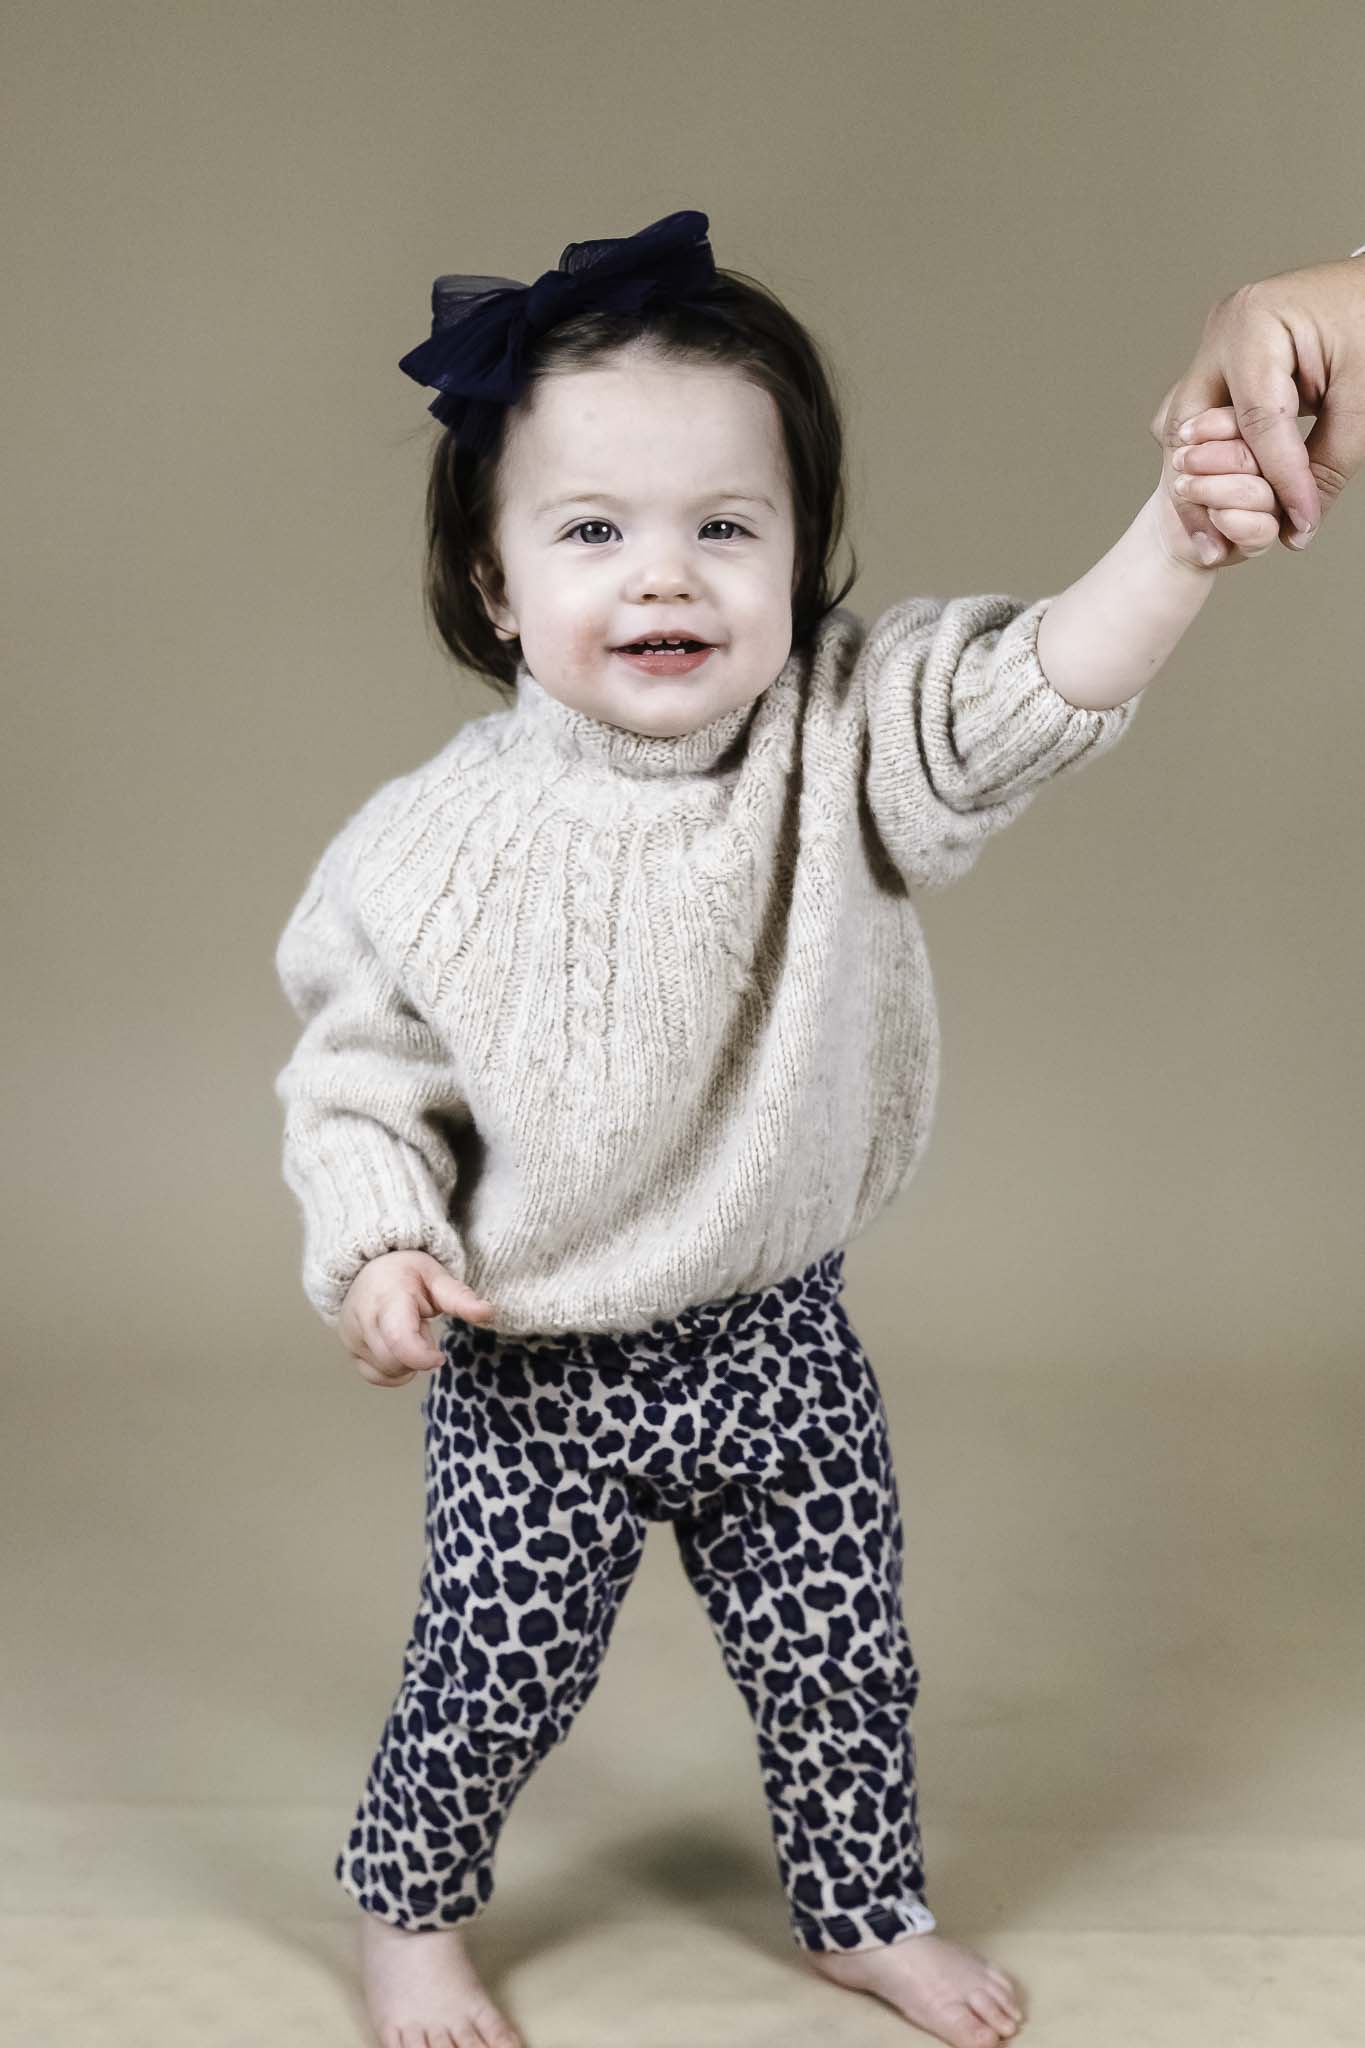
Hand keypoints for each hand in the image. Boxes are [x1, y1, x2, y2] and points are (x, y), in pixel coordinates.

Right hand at [337, 1249, 496, 1388]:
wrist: (369, 1268)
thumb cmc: (405, 1272)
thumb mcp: (436, 1276)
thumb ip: (460, 1297)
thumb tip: (488, 1313)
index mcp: (387, 1297)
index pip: (399, 1340)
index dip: (423, 1357)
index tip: (439, 1355)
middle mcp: (362, 1318)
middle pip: (396, 1362)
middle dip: (419, 1353)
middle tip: (422, 1328)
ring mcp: (351, 1336)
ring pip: (388, 1371)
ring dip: (407, 1360)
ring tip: (407, 1330)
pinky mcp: (350, 1350)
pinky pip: (376, 1376)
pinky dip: (394, 1370)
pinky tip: (398, 1348)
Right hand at [1149, 257, 1364, 553]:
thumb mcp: (1360, 398)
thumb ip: (1327, 465)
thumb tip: (1297, 530)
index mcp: (1254, 323)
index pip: (1258, 420)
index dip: (1278, 480)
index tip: (1298, 524)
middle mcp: (1222, 330)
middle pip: (1191, 428)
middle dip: (1207, 489)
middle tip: (1221, 546)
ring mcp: (1215, 344)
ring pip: (1184, 428)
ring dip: (1201, 478)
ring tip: (1221, 530)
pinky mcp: (1222, 362)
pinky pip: (1200, 419)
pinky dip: (1211, 458)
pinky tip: (1229, 494)